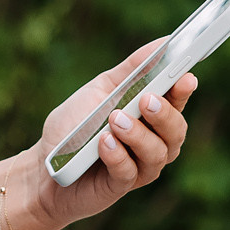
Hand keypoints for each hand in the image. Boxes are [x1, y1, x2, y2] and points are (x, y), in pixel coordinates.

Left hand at [21, 42, 198, 229]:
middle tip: (146, 100)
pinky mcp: (120, 186)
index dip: (183, 89)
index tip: (185, 76)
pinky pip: (129, 172)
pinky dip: (118, 155)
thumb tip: (164, 42)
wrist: (45, 164)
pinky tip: (103, 143)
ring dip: (138, 134)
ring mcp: (140, 167)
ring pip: (157, 153)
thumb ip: (133, 70)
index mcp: (151, 116)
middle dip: (164, 114)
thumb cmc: (76, 125)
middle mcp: (153, 142)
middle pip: (176, 130)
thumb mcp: (102, 89)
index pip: (177, 101)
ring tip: (115, 120)